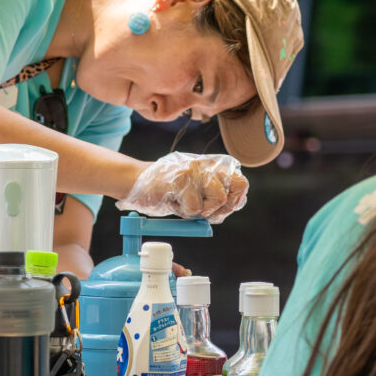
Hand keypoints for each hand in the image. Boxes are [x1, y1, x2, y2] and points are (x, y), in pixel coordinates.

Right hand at [115, 152, 248, 223]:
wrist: (135, 181)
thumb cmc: (165, 189)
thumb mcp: (194, 189)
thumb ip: (213, 194)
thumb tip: (232, 205)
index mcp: (212, 164)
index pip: (241, 183)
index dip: (233, 202)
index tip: (216, 210)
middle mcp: (207, 163)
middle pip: (240, 185)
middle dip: (225, 206)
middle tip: (206, 211)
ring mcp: (195, 169)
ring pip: (220, 198)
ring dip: (203, 211)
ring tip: (185, 205)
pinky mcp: (182, 178)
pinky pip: (196, 207)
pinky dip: (184, 212)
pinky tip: (173, 201)